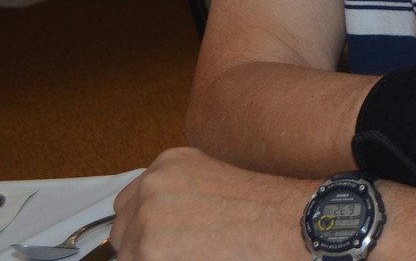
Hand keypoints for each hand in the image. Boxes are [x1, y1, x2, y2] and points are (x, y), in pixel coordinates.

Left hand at [111, 148, 310, 260]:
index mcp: (169, 163)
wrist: (291, 224)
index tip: (168, 237)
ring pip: (130, 254)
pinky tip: (196, 258)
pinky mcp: (148, 250)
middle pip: (124, 229)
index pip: (133, 203)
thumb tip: (165, 222)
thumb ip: (182, 193)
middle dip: (145, 245)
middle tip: (185, 250)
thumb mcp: (216, 182)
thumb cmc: (265, 210)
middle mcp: (152, 184)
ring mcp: (147, 217)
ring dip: (154, 258)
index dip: (148, 225)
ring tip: (195, 255)